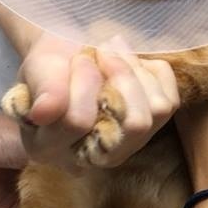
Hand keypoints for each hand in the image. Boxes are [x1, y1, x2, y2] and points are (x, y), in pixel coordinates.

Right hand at [14, 33, 179, 168]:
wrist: (68, 54)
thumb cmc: (50, 63)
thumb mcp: (39, 68)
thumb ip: (44, 90)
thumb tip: (46, 112)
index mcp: (49, 147)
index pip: (78, 122)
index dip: (83, 82)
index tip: (79, 57)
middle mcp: (90, 158)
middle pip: (131, 124)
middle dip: (121, 75)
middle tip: (101, 49)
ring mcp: (124, 147)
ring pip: (155, 112)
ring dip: (135, 70)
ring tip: (113, 49)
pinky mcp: (149, 129)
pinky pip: (169, 102)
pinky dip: (153, 72)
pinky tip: (131, 60)